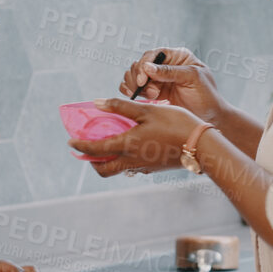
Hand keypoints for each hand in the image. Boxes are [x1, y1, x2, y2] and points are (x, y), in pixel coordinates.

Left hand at [68, 96, 208, 176]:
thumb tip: (97, 103)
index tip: (71, 141)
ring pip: (118, 169)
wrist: (202, 146)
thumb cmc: (175, 124)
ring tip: (108, 145)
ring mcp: (143, 167)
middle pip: (103, 169)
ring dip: (107, 161)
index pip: (95, 149)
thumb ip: (121, 106)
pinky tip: (131, 146)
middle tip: (88, 149)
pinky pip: (132, 167)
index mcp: (127, 145)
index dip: (80, 145)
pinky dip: (124, 159)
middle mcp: (132, 160)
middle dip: (91, 161)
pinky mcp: (153, 168)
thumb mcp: (147, 110)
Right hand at [120, 48, 227, 124]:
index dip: (144, 65)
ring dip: (136, 86)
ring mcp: (157, 79)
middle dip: (140, 78)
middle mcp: (165, 65)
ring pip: (133, 75)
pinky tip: (136, 97)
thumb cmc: (206, 96)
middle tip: (152, 93)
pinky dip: (129, 91)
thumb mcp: (192, 79)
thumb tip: (147, 67)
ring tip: (152, 96)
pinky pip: (133, 87)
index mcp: (177, 56)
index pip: (153, 54)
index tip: (143, 80)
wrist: (210, 118)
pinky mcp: (152, 93)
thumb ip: (170, 72)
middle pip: (140, 64)